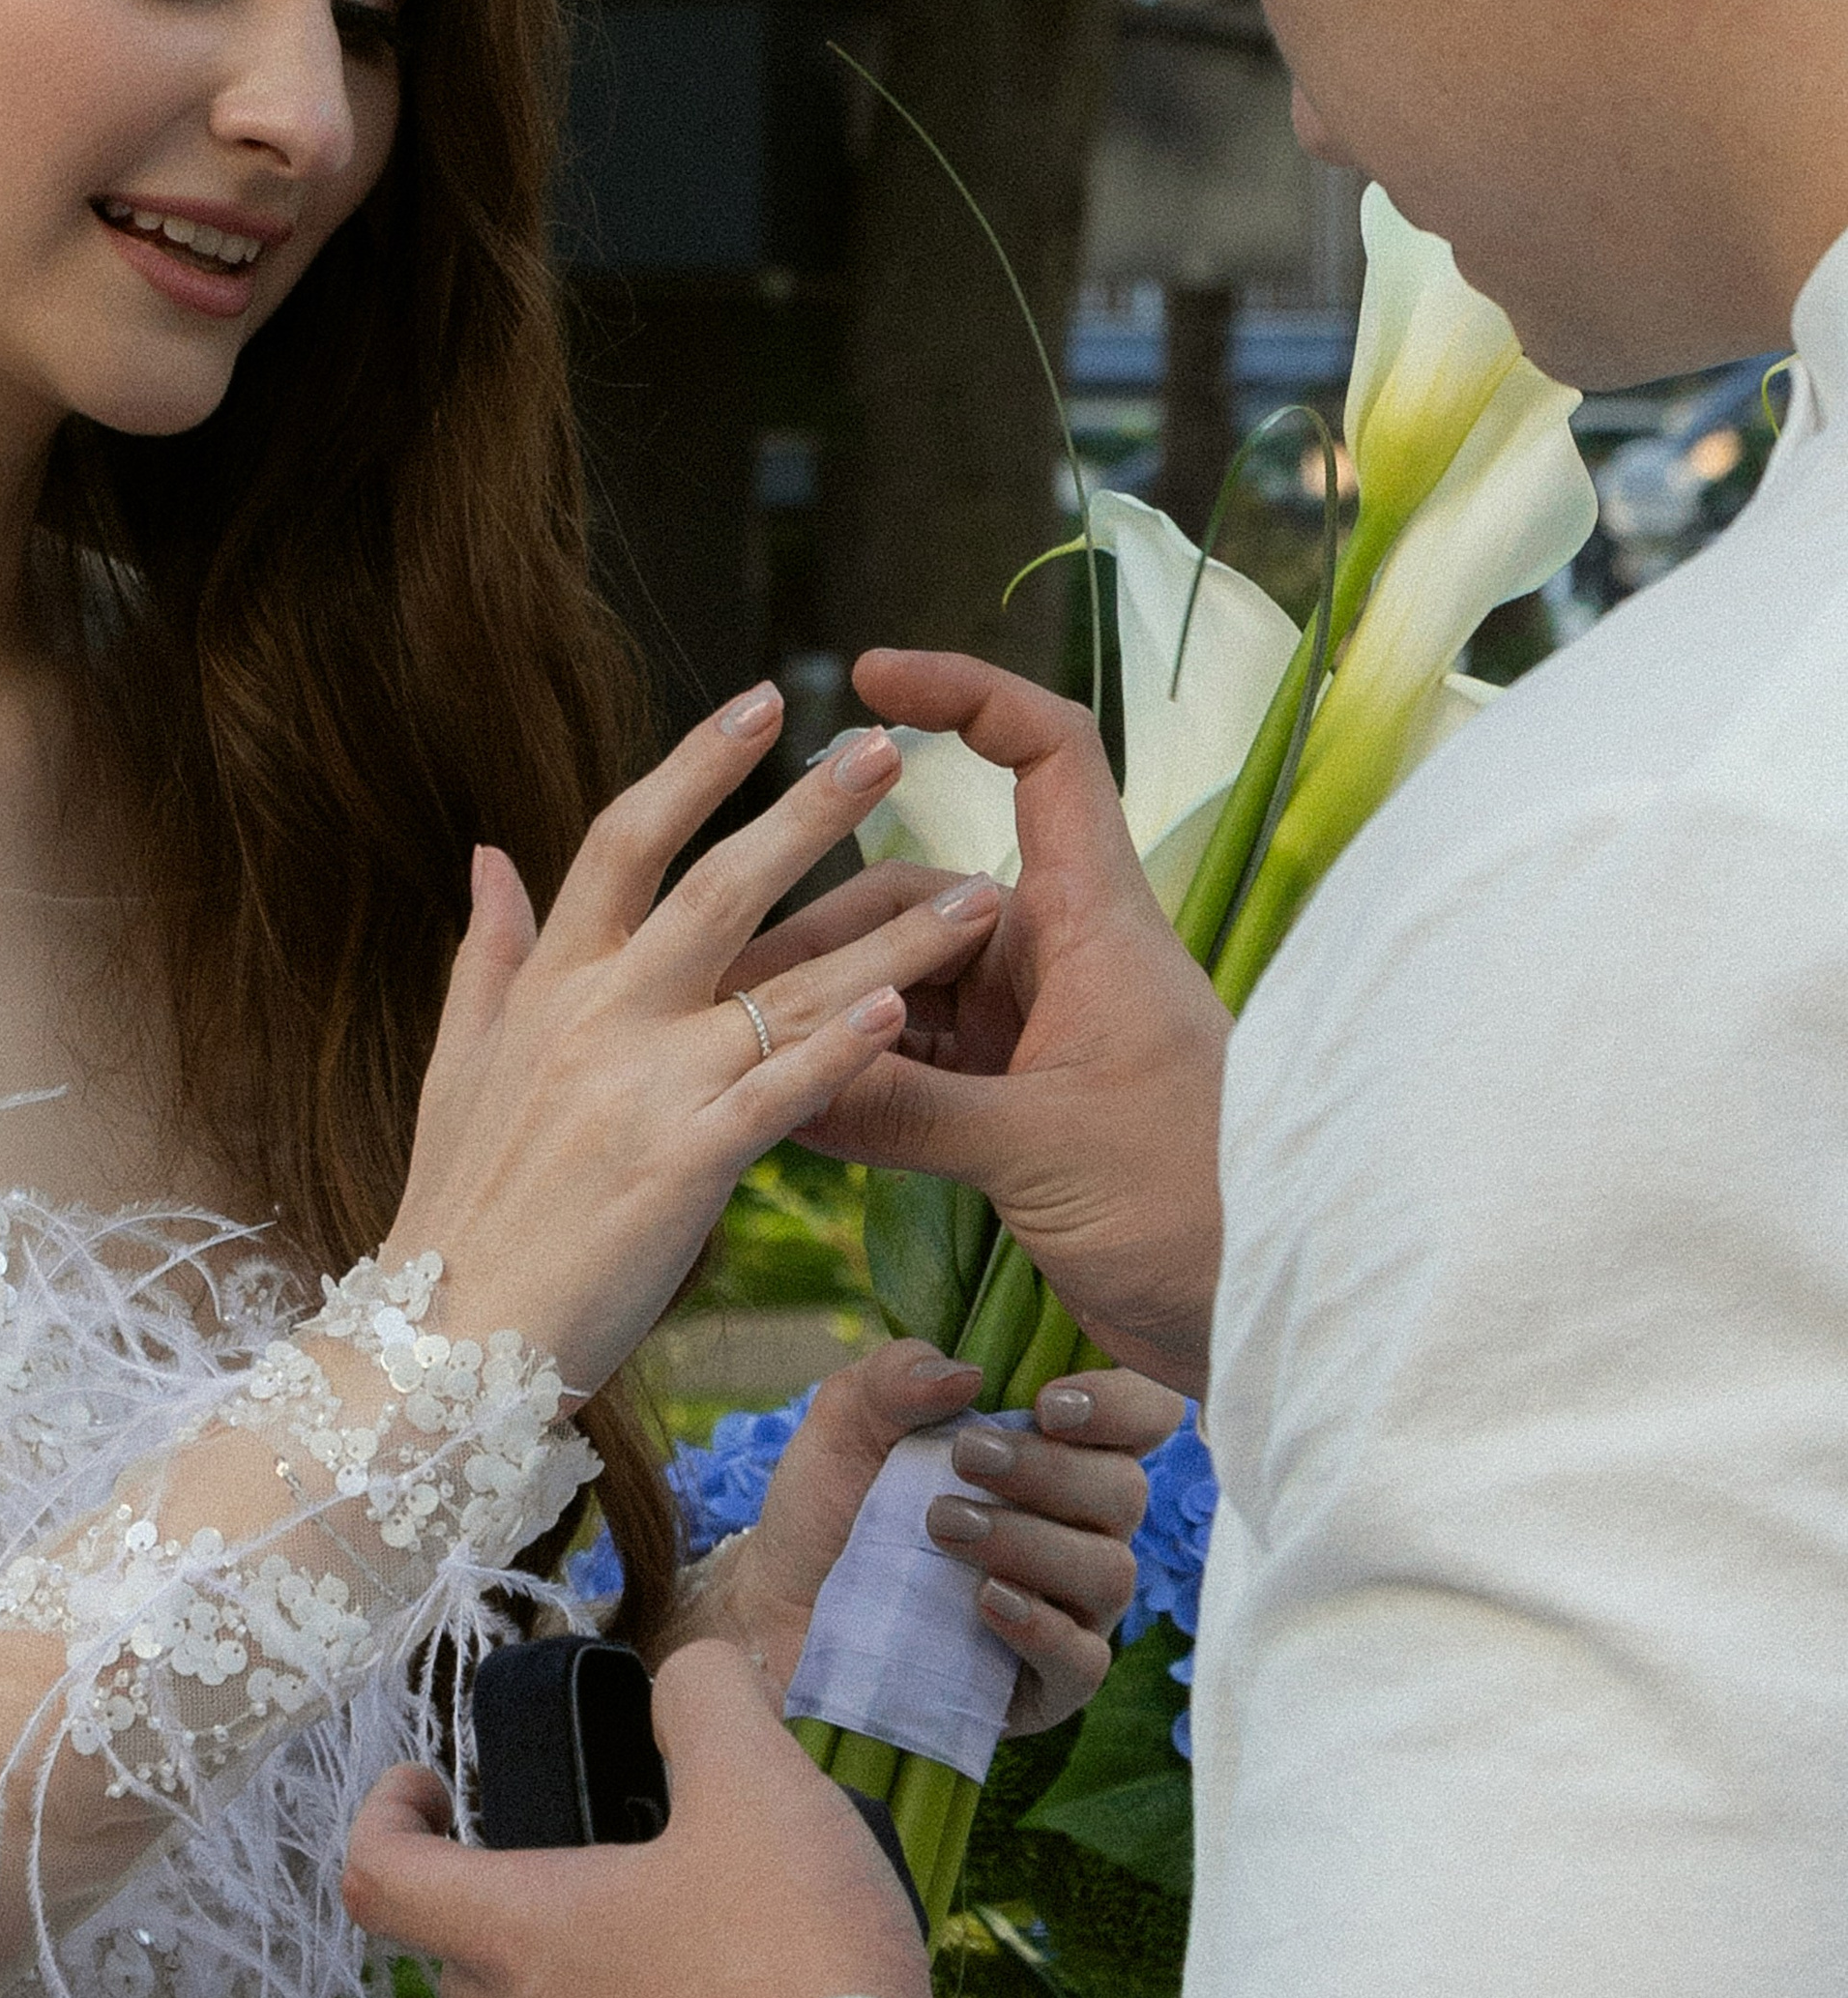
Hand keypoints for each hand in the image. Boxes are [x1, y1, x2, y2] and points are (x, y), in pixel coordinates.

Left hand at [342, 1642, 934, 1997]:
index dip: (386, 1814)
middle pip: (462, 1957)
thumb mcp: (760, 1787)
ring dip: (582, 1974)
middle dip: (499, 1895)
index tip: (431, 1783)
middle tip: (590, 1851)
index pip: (380, 1877)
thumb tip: (687, 1677)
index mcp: (521, 1940)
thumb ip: (708, 1701)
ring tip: (689, 1929)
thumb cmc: (792, 1964)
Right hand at [388, 689, 1001, 1392]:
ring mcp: (637, 1086)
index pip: (624, 839)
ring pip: (778, 985)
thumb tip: (489, 854)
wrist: (438, 1346)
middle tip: (885, 750)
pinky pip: (778, 1092)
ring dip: (884, 934)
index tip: (763, 702)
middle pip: (716, 886)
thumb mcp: (456, 1067)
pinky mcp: (678, 1164)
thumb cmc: (457, 1215)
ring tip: (974, 894)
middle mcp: (594, 1014)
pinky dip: (841, 1048)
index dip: (695, 764)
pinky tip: (902, 1008)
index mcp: (549, 984)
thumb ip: (484, 956)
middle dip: (808, 813)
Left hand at [695, 1345, 1175, 1732]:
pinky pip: (1083, 1661)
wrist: (779, 1608)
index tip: (1049, 1402)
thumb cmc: (834, 1505)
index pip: (1141, 1417)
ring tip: (943, 1527)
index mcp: (1056, 1451)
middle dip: (1048, 1469)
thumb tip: (967, 1374)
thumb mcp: (847, 1422)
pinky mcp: (1047, 1684)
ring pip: (1109, 1572)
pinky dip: (1041, 1627)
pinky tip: (985, 1601)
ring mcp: (1071, 1610)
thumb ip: (897, 1377)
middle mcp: (1080, 1528)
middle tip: (965, 1458)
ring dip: (1030, 1542)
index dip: (1121, 1404)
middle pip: (1124, 1491)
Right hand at [765, 654, 1231, 1391]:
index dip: (965, 697)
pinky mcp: (1020, 1108)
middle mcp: (1064, 960)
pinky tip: (786, 1106)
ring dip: (831, 1015)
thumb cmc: (1200, 1208)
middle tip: (726, 985)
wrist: (1271, 1318)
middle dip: (827, 935)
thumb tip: (773, 1076)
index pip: (1046, 756)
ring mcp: (1039, 1034)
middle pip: (920, 897)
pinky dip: (856, 1078)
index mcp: (1095, 923)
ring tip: (737, 1051)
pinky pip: (914, 1065)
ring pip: (904, 986)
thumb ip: (900, 1110)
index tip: (868, 680)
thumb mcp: (1034, 1150)